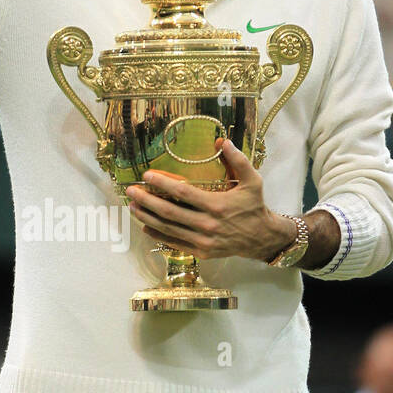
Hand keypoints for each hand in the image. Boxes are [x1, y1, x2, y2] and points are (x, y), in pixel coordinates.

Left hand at [126, 138, 293, 261]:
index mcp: (217, 205)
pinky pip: (174, 243)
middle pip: (169, 212)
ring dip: (147, 217)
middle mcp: (207, 224)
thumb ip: (237, 160)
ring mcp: (203, 240)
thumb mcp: (253, 181)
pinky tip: (145, 226)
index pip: (182, 192)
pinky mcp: (201, 251)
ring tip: (132, 207)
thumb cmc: (254, 206)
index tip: (147, 176)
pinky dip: (158, 235)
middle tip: (131, 192)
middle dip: (147, 201)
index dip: (162, 183)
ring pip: (168, 228)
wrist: (261, 237)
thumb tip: (222, 141)